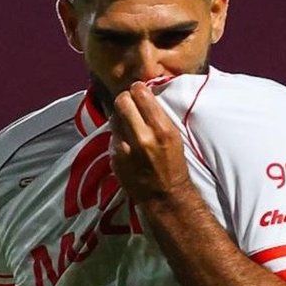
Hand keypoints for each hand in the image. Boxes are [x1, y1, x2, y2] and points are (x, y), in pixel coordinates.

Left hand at [109, 81, 190, 204]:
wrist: (164, 196)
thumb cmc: (173, 164)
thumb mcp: (174, 136)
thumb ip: (157, 115)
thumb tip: (142, 93)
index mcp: (161, 129)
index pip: (140, 93)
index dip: (138, 90)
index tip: (139, 92)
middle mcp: (142, 137)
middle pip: (121, 101)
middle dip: (125, 99)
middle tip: (130, 104)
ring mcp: (125, 149)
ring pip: (113, 117)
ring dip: (120, 118)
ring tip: (130, 125)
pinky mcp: (114, 158)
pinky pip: (112, 137)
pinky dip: (118, 136)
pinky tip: (128, 144)